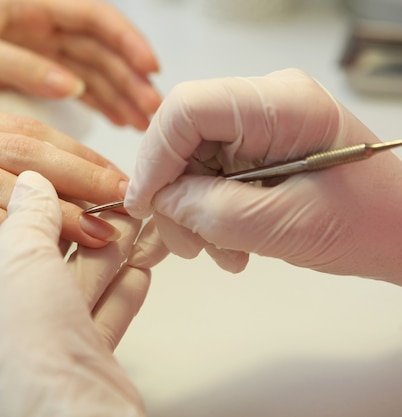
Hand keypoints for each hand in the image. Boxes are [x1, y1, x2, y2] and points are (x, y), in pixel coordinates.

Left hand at [0, 0, 161, 129]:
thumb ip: (19, 64)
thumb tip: (72, 85)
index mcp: (26, 3)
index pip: (91, 16)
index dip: (125, 39)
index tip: (149, 68)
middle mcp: (38, 23)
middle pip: (100, 47)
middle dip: (129, 76)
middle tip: (153, 111)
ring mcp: (36, 49)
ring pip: (92, 68)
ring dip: (119, 94)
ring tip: (141, 123)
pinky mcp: (30, 72)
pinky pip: (74, 85)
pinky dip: (96, 102)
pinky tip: (115, 120)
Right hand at [0, 99, 127, 246]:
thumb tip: (12, 168)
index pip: (24, 131)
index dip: (75, 152)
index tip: (112, 174)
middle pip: (24, 152)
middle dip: (84, 175)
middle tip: (126, 197)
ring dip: (55, 209)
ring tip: (99, 230)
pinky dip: (1, 229)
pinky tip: (32, 245)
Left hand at [0, 171, 167, 415]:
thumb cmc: (23, 344)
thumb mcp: (18, 255)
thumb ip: (28, 212)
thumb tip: (32, 182)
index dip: (32, 196)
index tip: (67, 177)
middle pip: (42, 251)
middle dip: (82, 225)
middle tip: (114, 200)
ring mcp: (38, 336)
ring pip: (77, 280)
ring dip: (110, 252)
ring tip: (138, 222)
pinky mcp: (76, 356)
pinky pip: (102, 311)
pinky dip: (123, 287)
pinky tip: (142, 265)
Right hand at [125, 68, 401, 282]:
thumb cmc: (369, 224)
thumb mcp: (281, 225)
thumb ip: (210, 212)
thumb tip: (160, 200)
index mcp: (282, 103)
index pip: (188, 109)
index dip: (155, 156)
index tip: (144, 204)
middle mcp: (265, 103)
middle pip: (183, 136)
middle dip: (174, 194)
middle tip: (185, 244)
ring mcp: (260, 124)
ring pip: (191, 160)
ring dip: (193, 212)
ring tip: (220, 252)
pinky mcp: (257, 147)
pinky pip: (210, 173)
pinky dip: (210, 213)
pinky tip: (232, 244)